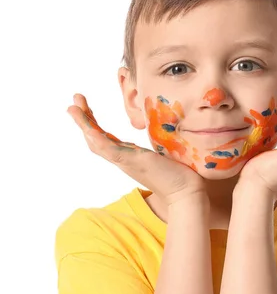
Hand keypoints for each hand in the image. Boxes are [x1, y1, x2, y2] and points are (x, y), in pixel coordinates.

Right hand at [67, 93, 206, 205]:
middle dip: (83, 120)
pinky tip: (87, 126)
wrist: (186, 192)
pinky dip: (95, 136)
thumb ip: (159, 144)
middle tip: (74, 102)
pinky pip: (108, 149)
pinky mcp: (131, 161)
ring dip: (83, 125)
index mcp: (129, 156)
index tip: (86, 108)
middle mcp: (123, 159)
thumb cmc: (180, 174)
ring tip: (72, 108)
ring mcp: (125, 161)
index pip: (105, 138)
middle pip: (95, 139)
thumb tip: (166, 132)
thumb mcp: (164, 152)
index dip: (93, 124)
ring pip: (96, 143)